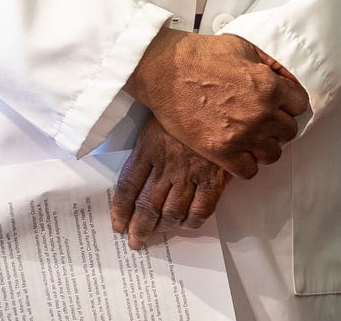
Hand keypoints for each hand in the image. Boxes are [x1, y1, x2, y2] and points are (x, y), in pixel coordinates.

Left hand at [110, 115, 227, 248]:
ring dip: (163, 227)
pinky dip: (192, 221)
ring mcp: (191, 174)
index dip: (120, 211)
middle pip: (147, 206)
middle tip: (136, 241)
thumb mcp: (159, 119)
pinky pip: (201, 209)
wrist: (222, 99)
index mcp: (148, 150)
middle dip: (139, 228)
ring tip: (160, 232)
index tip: (118, 225)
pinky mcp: (215, 178)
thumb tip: (140, 170)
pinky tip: (187, 222)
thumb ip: (148, 145)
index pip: (127, 188)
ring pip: (171, 211)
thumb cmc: (188, 106)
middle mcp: (166, 167)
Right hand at [124, 30, 309, 178]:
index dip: (290, 104)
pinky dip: (246, 164)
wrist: (167, 71)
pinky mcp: (220, 151)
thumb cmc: (203, 56)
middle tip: (265, 121)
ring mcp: (241, 135)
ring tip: (253, 138)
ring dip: (265, 146)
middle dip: (279, 125)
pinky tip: (239, 153)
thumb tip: (285, 78)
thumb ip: (270, 65)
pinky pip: (248, 171)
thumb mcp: (247, 49)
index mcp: (270, 87)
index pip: (300, 105)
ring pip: (272, 153)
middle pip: (289, 131)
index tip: (281, 106)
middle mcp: (261, 113)